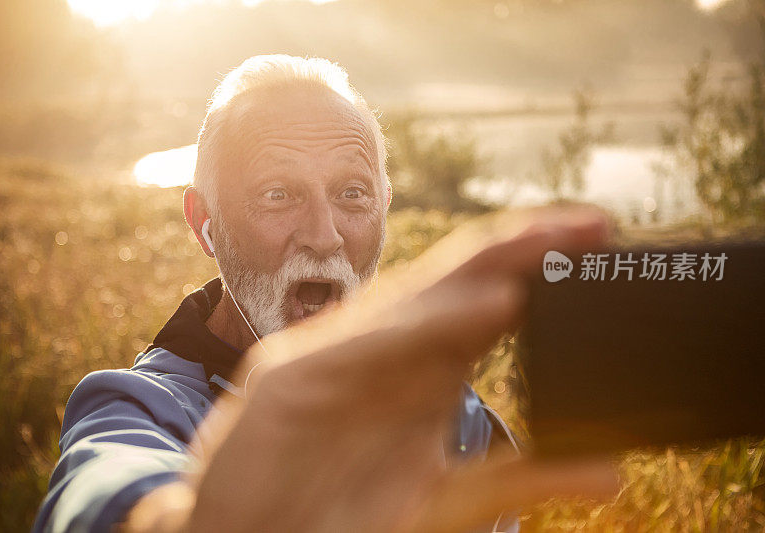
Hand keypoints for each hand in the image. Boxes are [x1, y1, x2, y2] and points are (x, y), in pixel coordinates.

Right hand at [133, 207, 618, 532]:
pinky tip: (481, 310)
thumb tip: (611, 471)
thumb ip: (520, 477)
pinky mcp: (294, 379)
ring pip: (413, 302)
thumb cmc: (339, 508)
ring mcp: (338, 358)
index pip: (488, 303)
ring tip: (546, 248)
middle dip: (522, 251)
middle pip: (458, 285)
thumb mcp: (449, 494)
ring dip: (481, 274)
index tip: (604, 248)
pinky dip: (422, 326)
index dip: (542, 271)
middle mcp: (385, 352)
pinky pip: (365, 346)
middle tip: (591, 226)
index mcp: (421, 370)